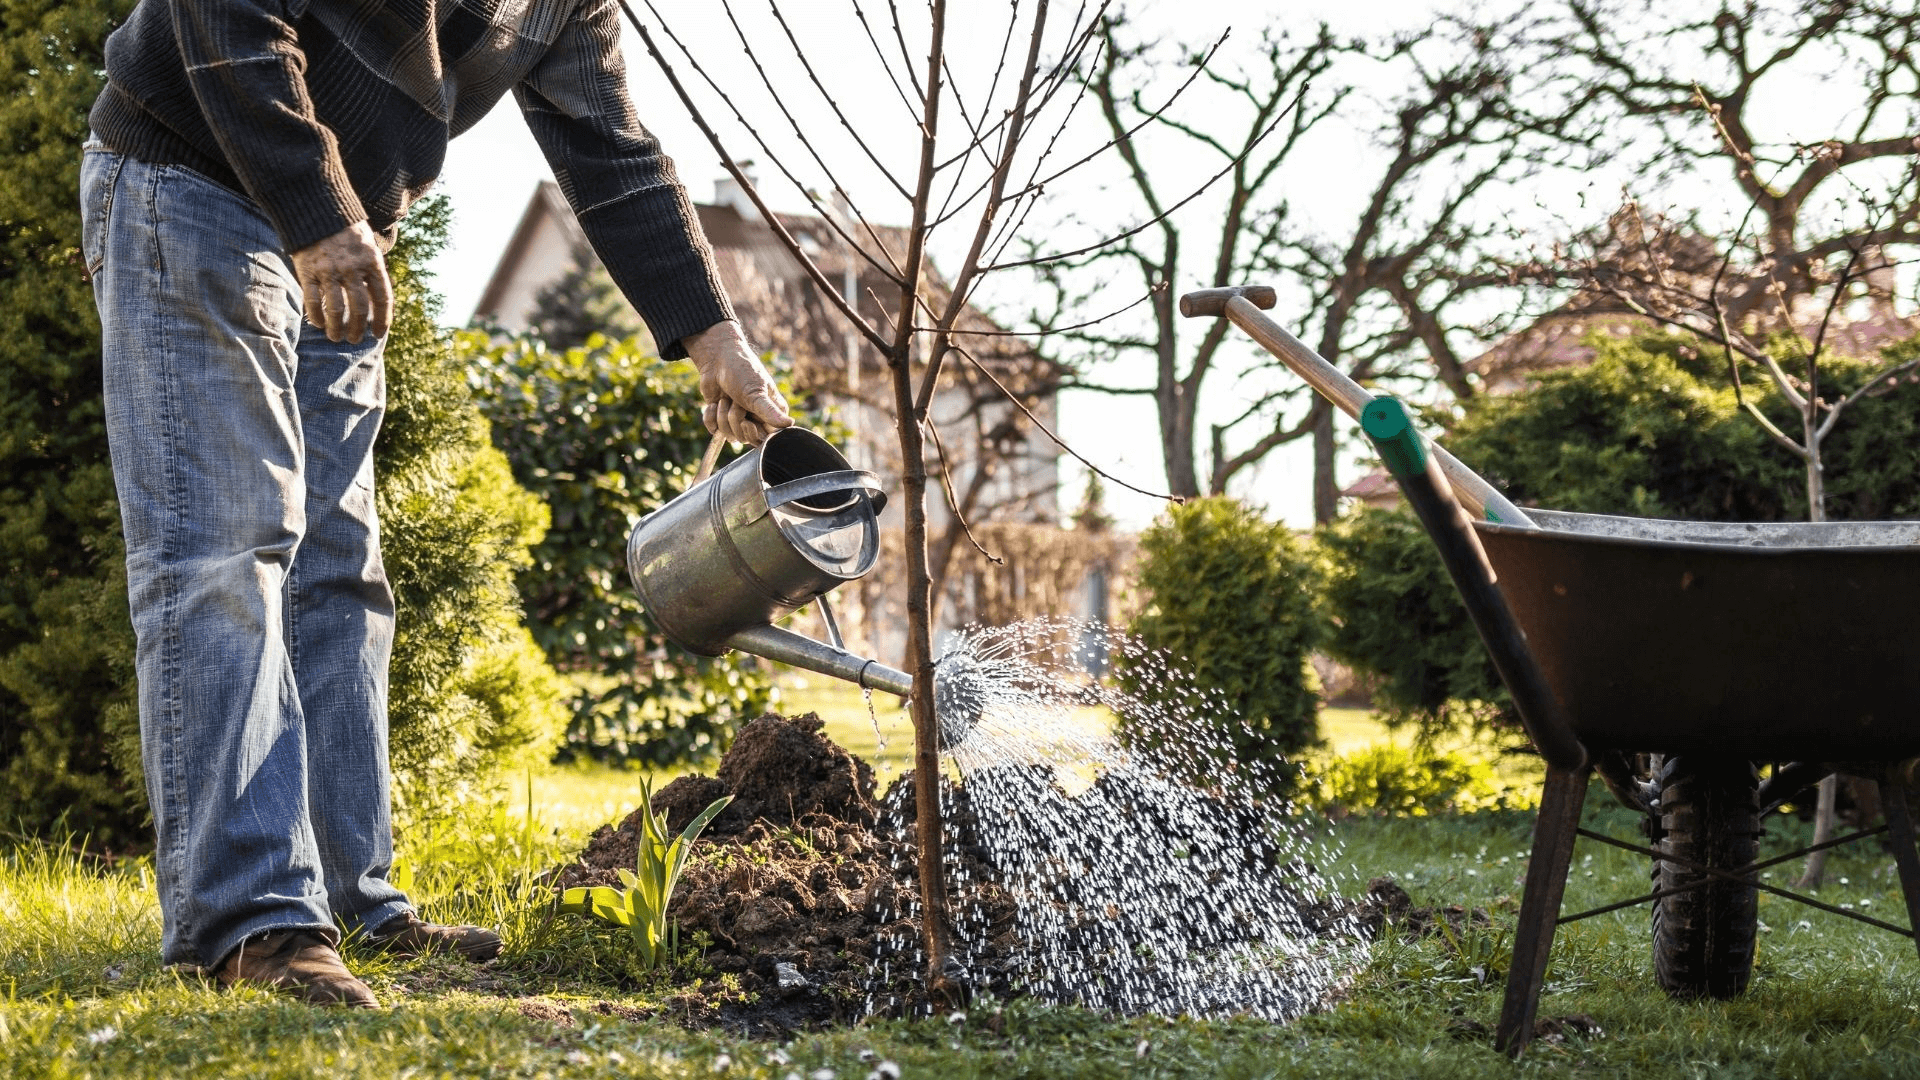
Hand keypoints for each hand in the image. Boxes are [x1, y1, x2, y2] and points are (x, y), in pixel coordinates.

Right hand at [289, 221, 392, 342]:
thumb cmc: (347, 232)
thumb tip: (376, 304)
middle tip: (354, 339)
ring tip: (336, 337)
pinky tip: (319, 324)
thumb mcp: (368, 247)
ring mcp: (329, 270)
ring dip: (337, 328)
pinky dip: (317, 316)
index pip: (382, 298)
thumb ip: (372, 272)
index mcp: (372, 262)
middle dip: (357, 329)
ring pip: (336, 309)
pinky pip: (313, 301)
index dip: (382, 320)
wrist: (317, 209)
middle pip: (359, 308)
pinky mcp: (308, 270)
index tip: (378, 334)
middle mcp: (352, 268)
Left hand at [683, 321, 792, 444]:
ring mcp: (738, 419)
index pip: (765, 438)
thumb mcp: (756, 392)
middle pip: (745, 438)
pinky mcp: (721, 418)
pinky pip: (714, 430)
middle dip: (735, 418)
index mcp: (771, 414)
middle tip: (735, 401)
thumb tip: (789, 424)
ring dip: (722, 414)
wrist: (717, 358)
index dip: (753, 432)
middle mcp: (756, 419)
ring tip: (725, 397)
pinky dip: (711, 415)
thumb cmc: (742, 371)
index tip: (747, 421)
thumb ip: (770, 412)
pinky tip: (714, 402)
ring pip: (729, 435)